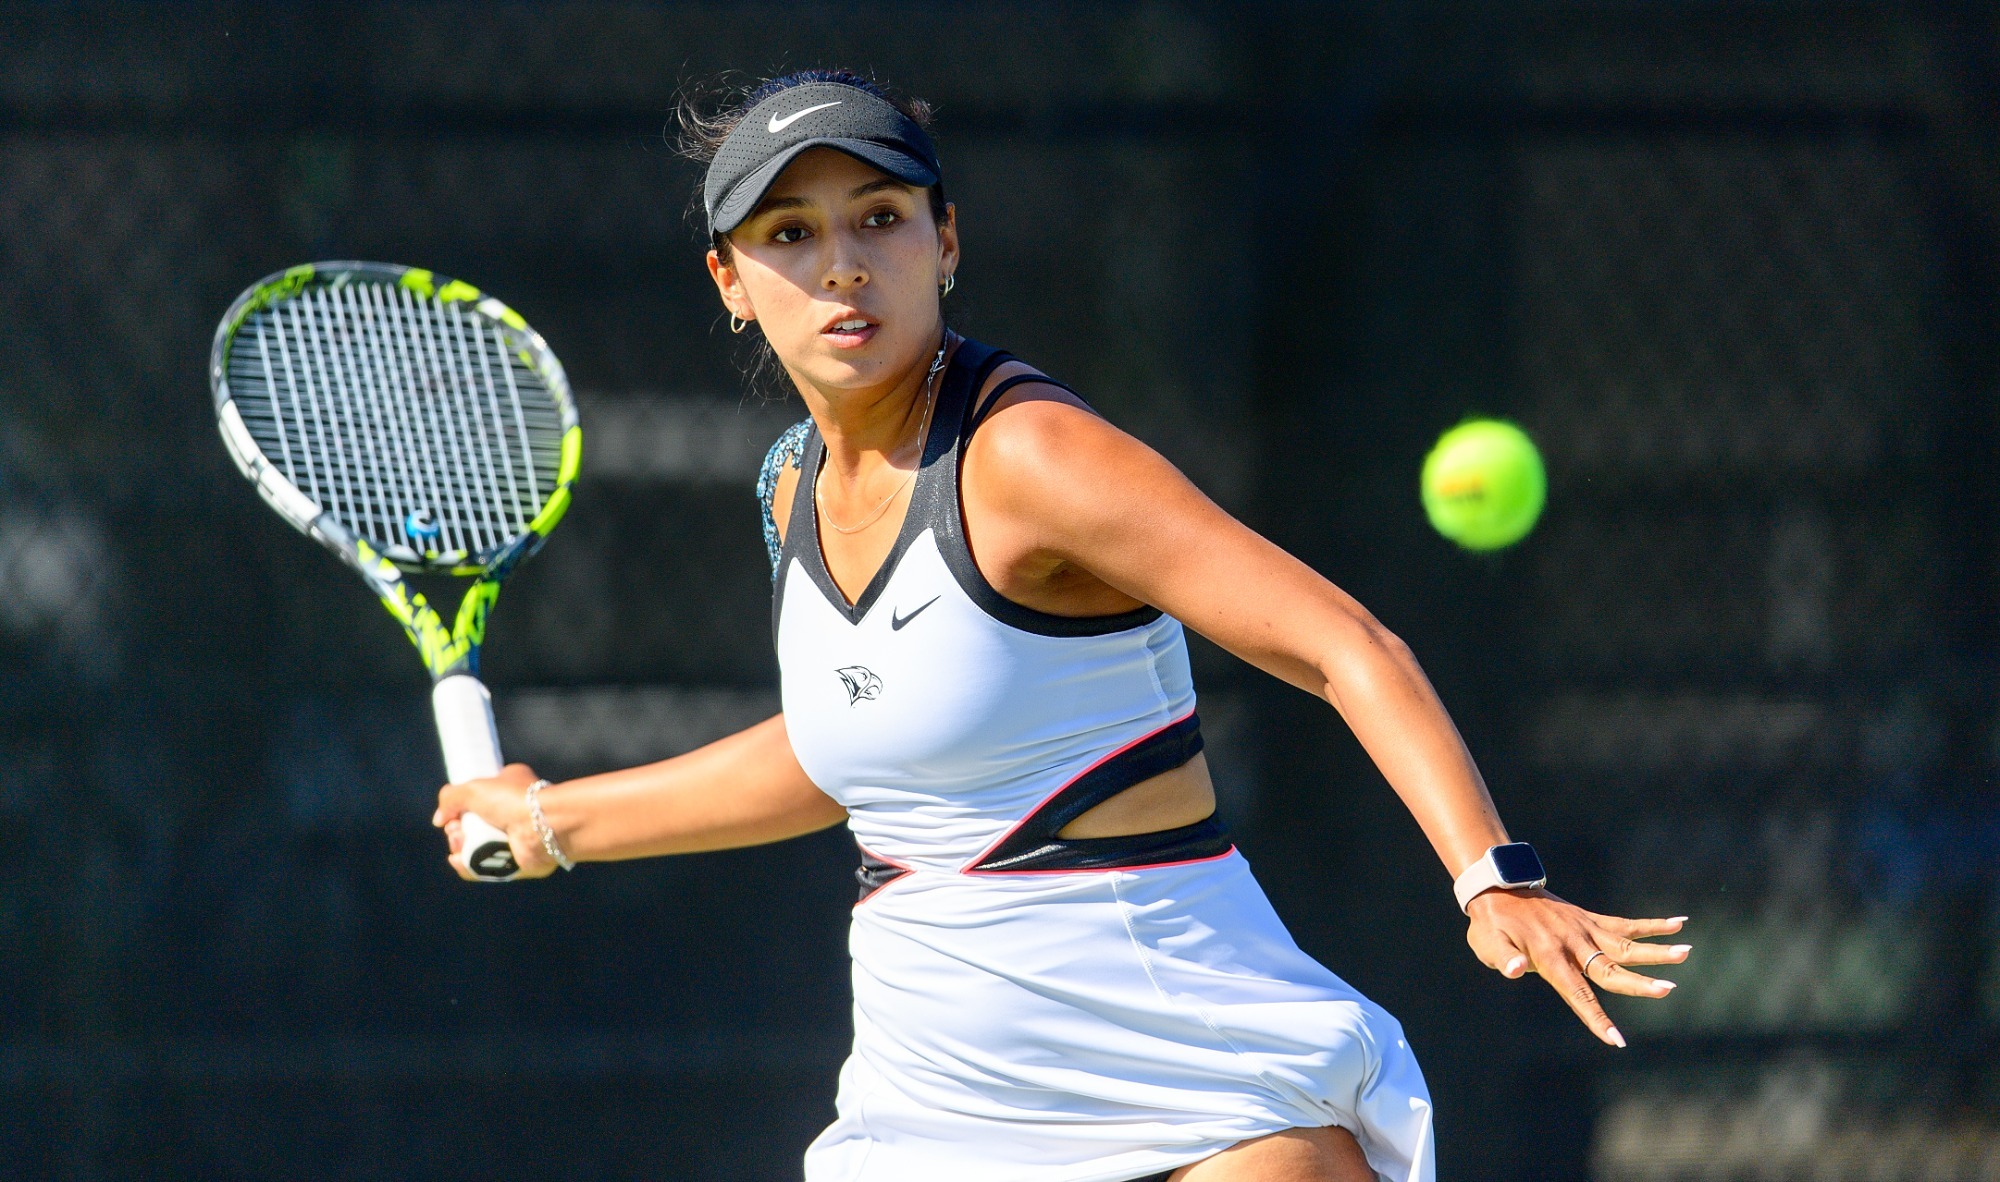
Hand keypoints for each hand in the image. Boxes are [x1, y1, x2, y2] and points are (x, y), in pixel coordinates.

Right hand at [433, 762, 562, 880]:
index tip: (452, 816)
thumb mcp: (473, 788)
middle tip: (457, 831)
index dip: (459, 810)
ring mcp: (514, 838)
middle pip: (472, 826)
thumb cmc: (514, 800)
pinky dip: (469, 866)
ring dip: (462, 847)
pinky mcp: (515, 862)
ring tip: (461, 845)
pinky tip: (459, 861)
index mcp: (508, 788)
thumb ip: (449, 798)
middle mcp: (512, 812)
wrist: (543, 826)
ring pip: (477, 847)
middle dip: (457, 831)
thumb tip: (440, 820)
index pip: (476, 800)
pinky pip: (485, 868)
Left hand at [1465, 889, 1689, 1046]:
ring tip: (1687, 951)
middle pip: (1611, 968)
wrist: (1499, 888)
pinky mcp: (1590, 919)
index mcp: (1550, 956)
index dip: (1596, 1017)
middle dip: (1638, 983)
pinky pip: (1625, 923)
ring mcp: (1585, 929)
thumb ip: (1504, 958)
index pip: (1577, 993)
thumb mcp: (1488, 944)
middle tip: (1667, 990)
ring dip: (1656, 949)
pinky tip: (1679, 923)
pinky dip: (1651, 925)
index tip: (1617, 1041)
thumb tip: (1513, 971)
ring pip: (1626, 943)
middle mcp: (1573, 943)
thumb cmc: (1491, 925)